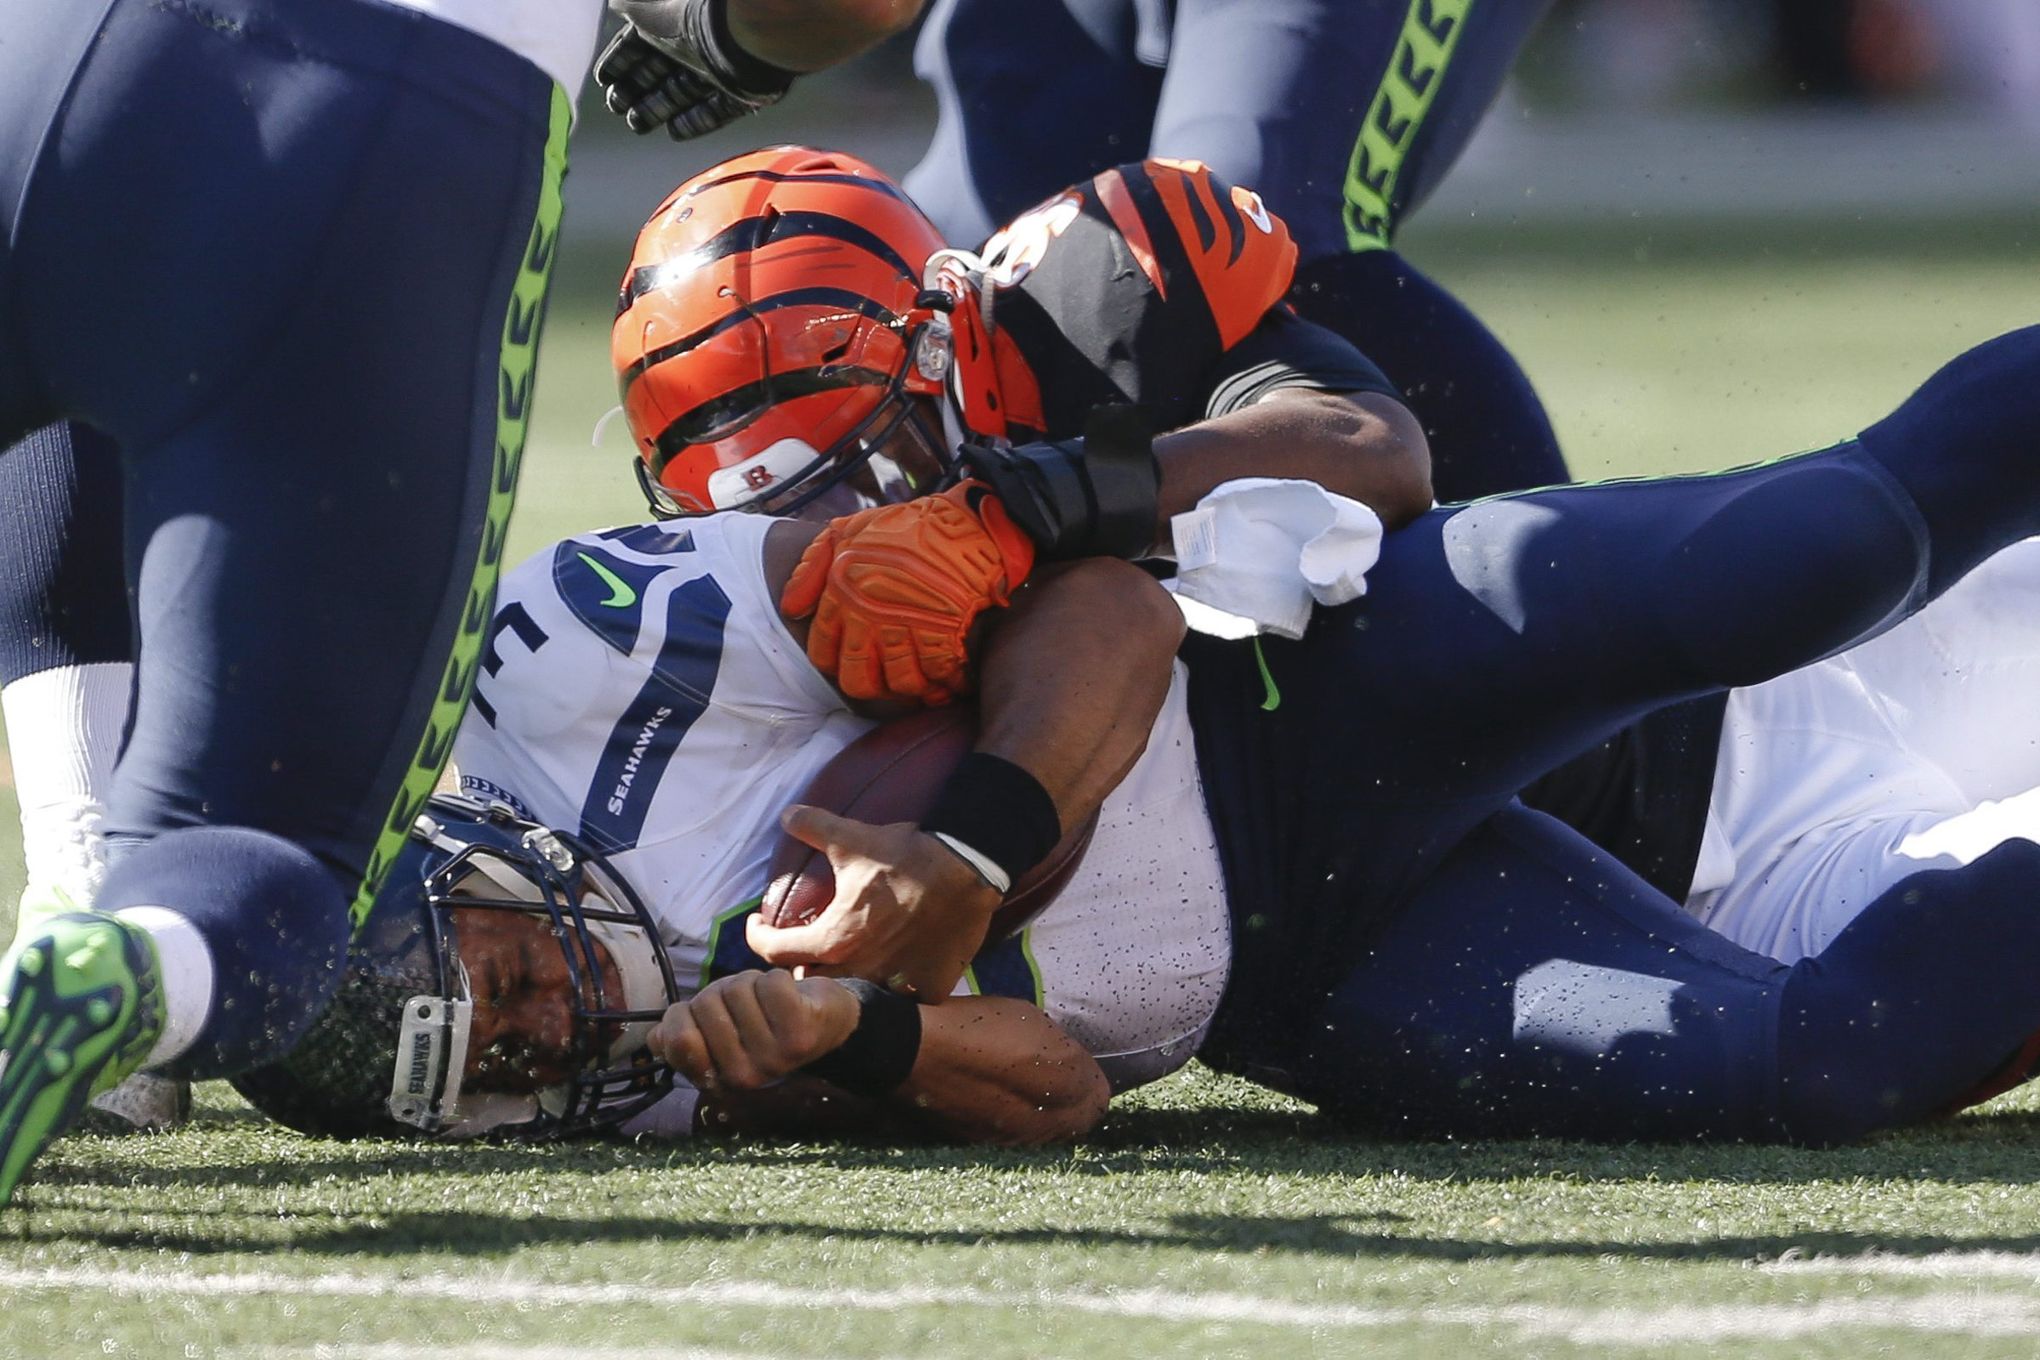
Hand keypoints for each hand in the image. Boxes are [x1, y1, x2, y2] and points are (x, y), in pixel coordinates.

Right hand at [596, 0, 792, 140]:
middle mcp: (693, 46)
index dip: (620, 61)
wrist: (740, 34)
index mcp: (671, 22)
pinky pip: (715, 112)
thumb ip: (628, 8)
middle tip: (615, 107)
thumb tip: (615, 6)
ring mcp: (717, 71)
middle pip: (659, 72)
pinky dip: (695, 122)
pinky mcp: (740, 94)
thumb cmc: (688, 18)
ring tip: (635, 125)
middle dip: (635, 90)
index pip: (639, 44)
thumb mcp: (645, 8)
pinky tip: (674, 132)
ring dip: (657, 109)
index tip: (603, 80)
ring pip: (683, 93)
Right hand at [647, 969, 859, 1089]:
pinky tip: (789, 997)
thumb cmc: (763, 1022)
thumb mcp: (719, 1032)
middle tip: (746, 1006)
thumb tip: (656, 1038)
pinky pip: (770, 983)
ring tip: (767, 1003)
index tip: (705, 1016)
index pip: (677, 1038)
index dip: (684, 1013)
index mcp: (717, 1080)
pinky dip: (776, 978)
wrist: (828, 1025)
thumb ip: (684, 1036)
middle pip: (705, 1004)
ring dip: (750, 984)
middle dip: (721, 992)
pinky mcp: (801, 1033)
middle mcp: (743, 1077)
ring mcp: (773, 1058)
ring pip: (737, 988)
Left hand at [746, 805, 1000, 998]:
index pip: (775, 953)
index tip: (759, 924)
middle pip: (813, 985)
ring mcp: (898, 984)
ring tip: (848, 961)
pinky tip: (896, 969)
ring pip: (860, 997)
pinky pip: (907, 999)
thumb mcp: (852, 838)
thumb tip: (787, 814)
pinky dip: (898, 988)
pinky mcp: (930, 986)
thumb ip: (813, 826)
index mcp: (834, 940)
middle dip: (802, 967)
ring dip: (848, 983)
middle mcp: (861, 971)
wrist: (967, 868)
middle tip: (805, 945)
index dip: (757, 936)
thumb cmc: (907, 856)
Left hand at [780, 484, 1035, 704]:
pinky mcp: (943, 633)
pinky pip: (939, 674)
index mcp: (842, 595)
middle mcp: (870, 617)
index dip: (836, 664)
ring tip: (922, 683)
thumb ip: (811, 567)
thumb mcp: (846, 531)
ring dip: (912, 688)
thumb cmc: (905, 525)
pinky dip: (947, 684)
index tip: (854, 661)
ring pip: (899, 683)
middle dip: (873, 687)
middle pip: (858, 680)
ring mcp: (907, 627)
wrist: (962, 522)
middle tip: (887, 680)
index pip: (824, 654)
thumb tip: (792, 607)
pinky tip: (952, 681)